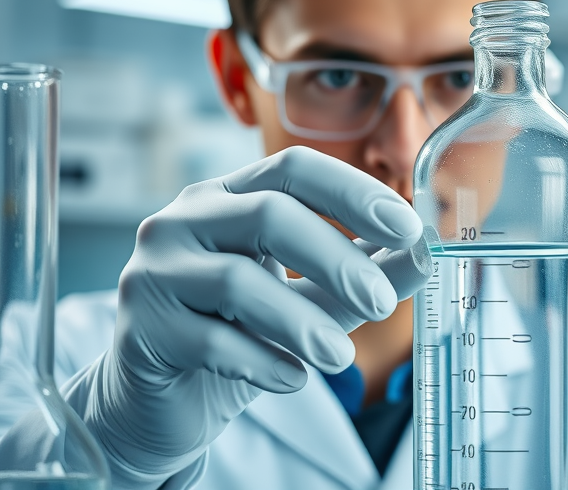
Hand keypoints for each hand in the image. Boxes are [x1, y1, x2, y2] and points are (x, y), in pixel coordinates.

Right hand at [75, 146, 427, 487]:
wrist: (165, 398)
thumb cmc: (240, 333)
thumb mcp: (313, 300)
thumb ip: (364, 276)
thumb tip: (427, 255)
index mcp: (229, 196)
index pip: (294, 170)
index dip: (353, 192)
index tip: (407, 227)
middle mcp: (185, 219)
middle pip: (268, 215)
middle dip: (336, 259)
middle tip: (381, 303)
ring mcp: (155, 270)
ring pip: (236, 280)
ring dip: (302, 322)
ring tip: (341, 358)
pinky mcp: (140, 327)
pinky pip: (208, 341)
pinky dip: (261, 361)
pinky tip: (293, 380)